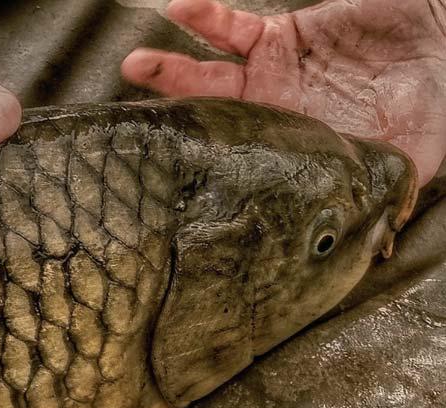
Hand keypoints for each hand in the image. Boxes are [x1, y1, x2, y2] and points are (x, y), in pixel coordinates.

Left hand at [122, 0, 445, 186]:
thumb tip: (359, 243)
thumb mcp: (406, 160)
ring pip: (205, 78)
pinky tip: (182, 9)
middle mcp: (267, 120)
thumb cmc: (424, 108)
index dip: (200, 171)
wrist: (440, 47)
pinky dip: (205, 17)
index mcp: (289, 155)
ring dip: (170, 71)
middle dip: (170, 126)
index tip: (162, 178)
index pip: (233, 168)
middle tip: (133, 130)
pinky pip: (230, 26)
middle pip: (205, 127)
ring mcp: (264, 78)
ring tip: (138, 66)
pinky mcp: (273, 37)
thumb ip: (375, 193)